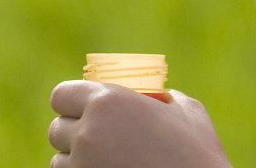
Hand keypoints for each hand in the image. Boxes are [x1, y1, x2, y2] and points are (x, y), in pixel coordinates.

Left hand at [48, 81, 230, 167]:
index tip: (80, 110)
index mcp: (107, 101)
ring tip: (101, 162)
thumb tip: (157, 97)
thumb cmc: (198, 156)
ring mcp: (83, 167)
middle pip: (56, 129)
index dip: (70, 102)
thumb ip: (162, 98)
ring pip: (59, 162)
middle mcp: (87, 133)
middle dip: (72, 134)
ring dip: (74, 161)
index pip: (61, 96)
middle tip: (92, 139)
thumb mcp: (187, 111)